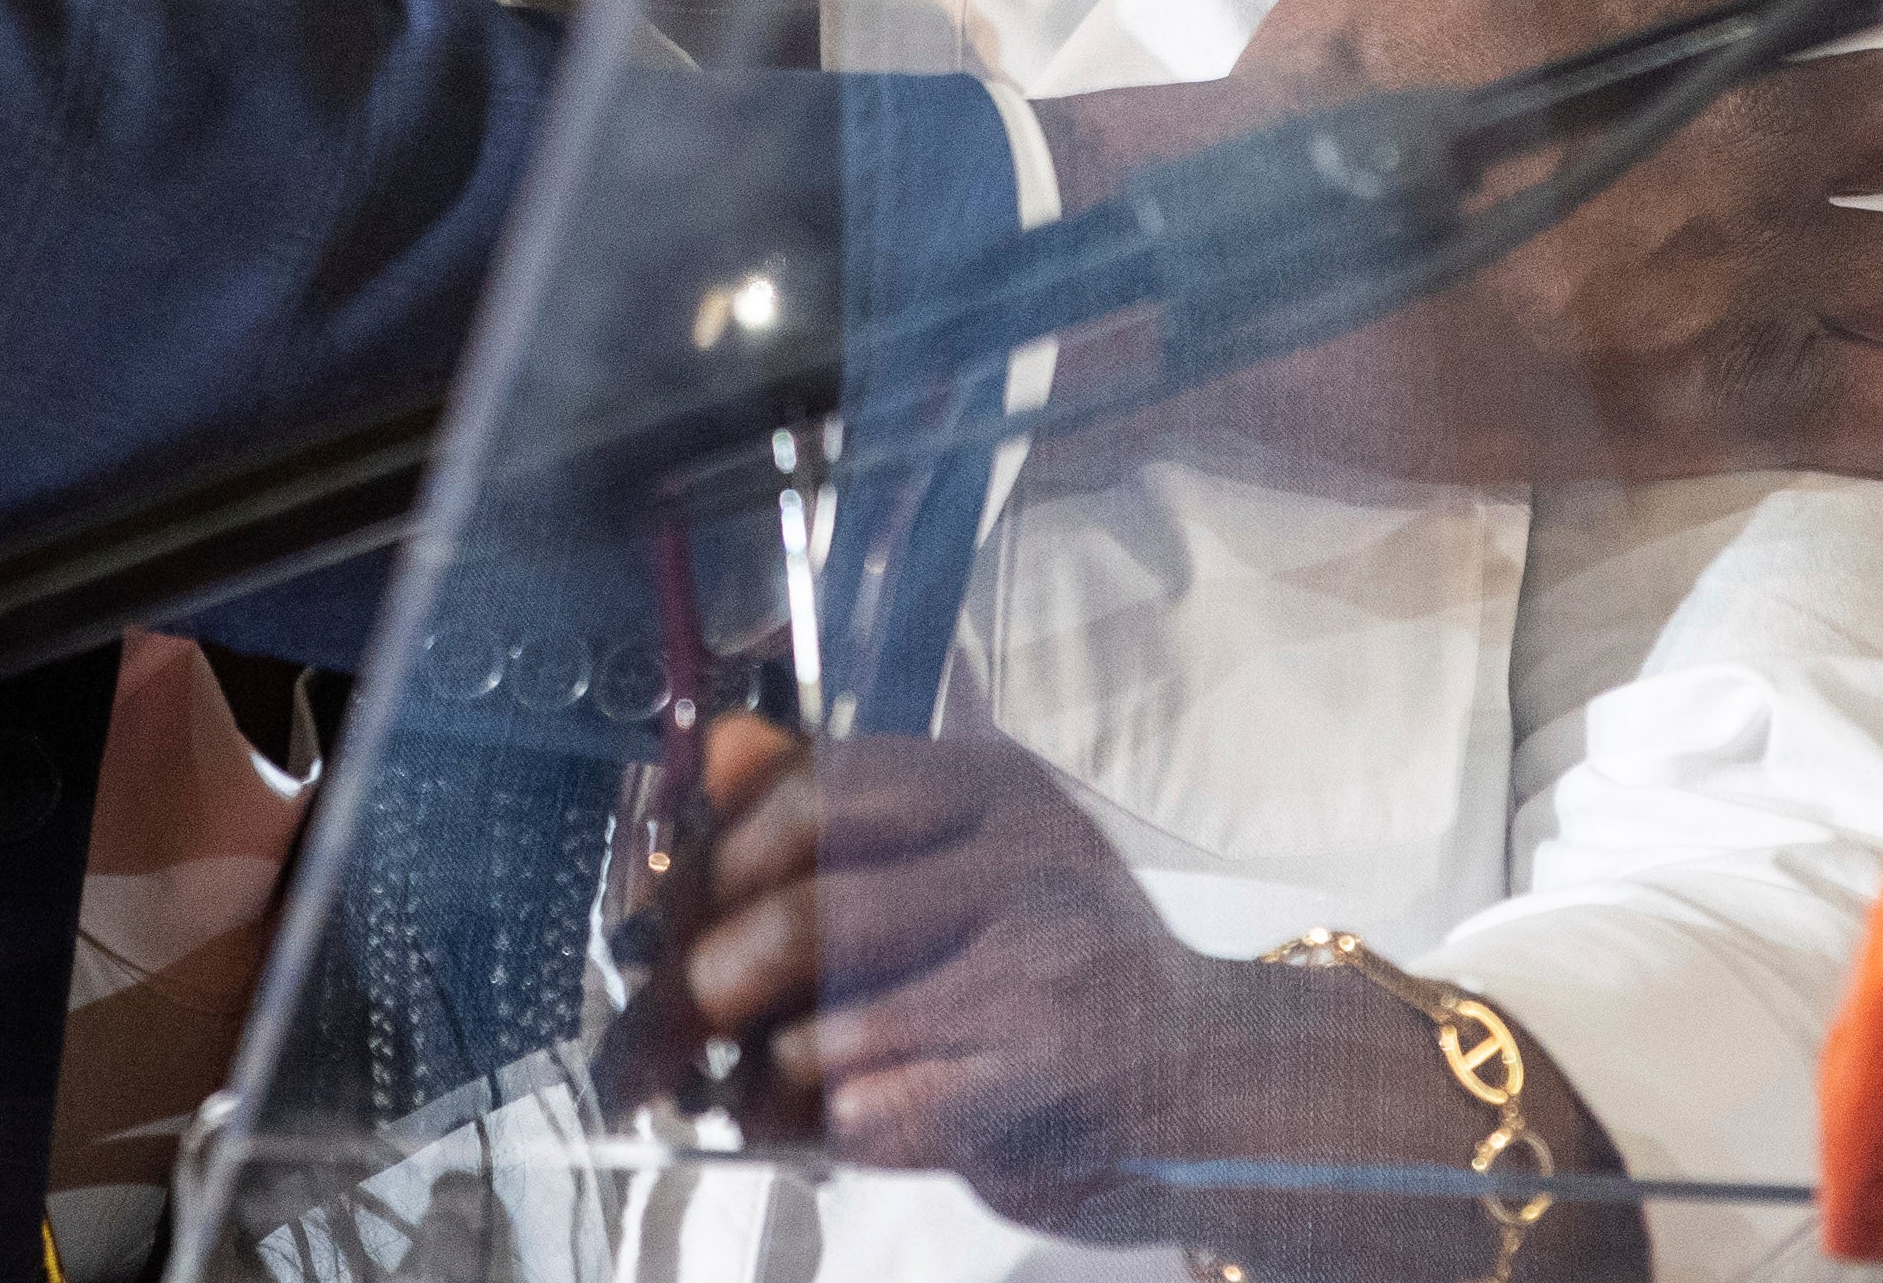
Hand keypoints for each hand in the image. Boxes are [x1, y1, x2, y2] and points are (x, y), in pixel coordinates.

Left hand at [672, 716, 1627, 1275]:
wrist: (1222, 1086)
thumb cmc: (1064, 976)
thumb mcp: (964, 859)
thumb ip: (835, 811)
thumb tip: (714, 748)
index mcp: (987, 789)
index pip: (808, 794)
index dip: (710, 865)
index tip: (660, 920)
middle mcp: (1018, 864)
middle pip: (802, 912)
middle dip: (703, 986)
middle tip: (664, 1035)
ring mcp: (1037, 978)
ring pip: (823, 1032)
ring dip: (761, 1082)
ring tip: (754, 1096)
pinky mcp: (1041, 1090)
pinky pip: (871, 1116)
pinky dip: (824, 1136)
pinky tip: (833, 1131)